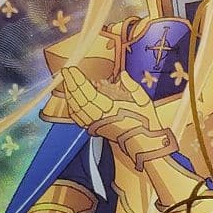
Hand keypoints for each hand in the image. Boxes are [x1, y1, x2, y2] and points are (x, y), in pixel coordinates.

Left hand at [61, 66, 176, 169]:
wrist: (144, 143)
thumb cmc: (145, 121)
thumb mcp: (144, 101)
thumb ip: (132, 86)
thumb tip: (123, 75)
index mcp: (112, 110)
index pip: (89, 93)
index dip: (78, 81)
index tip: (72, 69)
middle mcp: (101, 118)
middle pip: (79, 100)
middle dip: (71, 84)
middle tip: (66, 71)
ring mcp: (97, 125)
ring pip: (77, 110)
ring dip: (70, 95)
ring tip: (68, 82)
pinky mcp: (96, 129)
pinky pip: (79, 120)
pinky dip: (73, 109)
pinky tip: (71, 100)